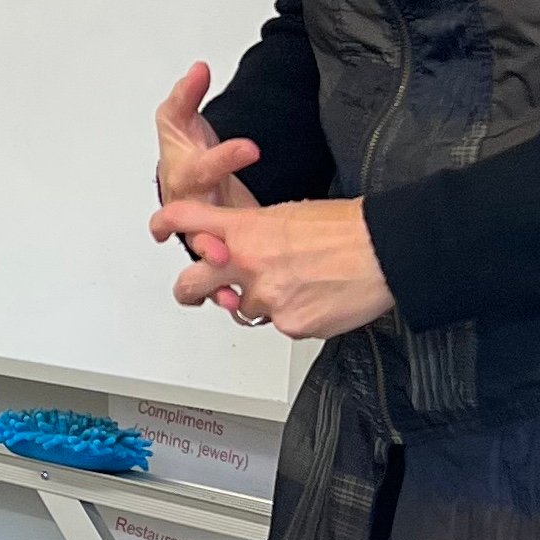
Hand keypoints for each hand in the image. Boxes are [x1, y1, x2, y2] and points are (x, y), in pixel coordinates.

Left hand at [150, 196, 394, 339]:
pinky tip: (317, 297)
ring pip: (246, 307)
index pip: (188, 220)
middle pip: (192, 284)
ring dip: (262, 300)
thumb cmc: (345, 228)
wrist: (382, 251)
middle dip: (189, 291)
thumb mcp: (288, 214)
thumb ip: (255, 236)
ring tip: (297, 284)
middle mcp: (247, 264)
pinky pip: (281, 324)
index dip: (165, 224)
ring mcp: (266, 298)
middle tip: (193, 292)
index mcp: (245, 230)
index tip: (158, 229)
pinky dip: (294, 315)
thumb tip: (246, 251)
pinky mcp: (288, 325)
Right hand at [152, 62, 260, 274]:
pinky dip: (220, 290)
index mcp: (183, 174)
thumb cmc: (182, 150)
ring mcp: (197, 230)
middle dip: (205, 237)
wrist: (182, 176)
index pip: (201, 164)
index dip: (224, 157)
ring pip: (200, 255)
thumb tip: (197, 69)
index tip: (250, 148)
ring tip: (230, 280)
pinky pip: (211, 274)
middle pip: (192, 225)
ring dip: (212, 269)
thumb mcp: (180, 118)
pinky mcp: (212, 247)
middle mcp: (187, 207)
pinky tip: (234, 302)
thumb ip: (188, 95)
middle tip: (221, 246)